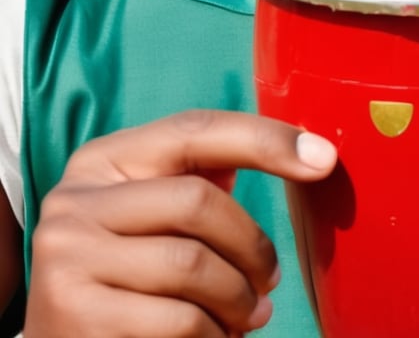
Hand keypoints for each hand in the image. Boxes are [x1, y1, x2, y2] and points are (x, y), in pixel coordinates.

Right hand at [24, 110, 336, 337]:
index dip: (265, 139)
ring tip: (249, 314)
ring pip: (193, 267)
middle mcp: (75, 202)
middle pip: (199, 201)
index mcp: (101, 161)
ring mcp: (68, 260)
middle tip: (272, 279)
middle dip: (252, 245)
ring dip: (239, 298)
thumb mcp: (149, 212)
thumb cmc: (126, 270)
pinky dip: (214, 335)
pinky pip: (179, 322)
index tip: (324, 158)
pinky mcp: (75, 317)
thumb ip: (198, 178)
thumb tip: (298, 149)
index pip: (195, 129)